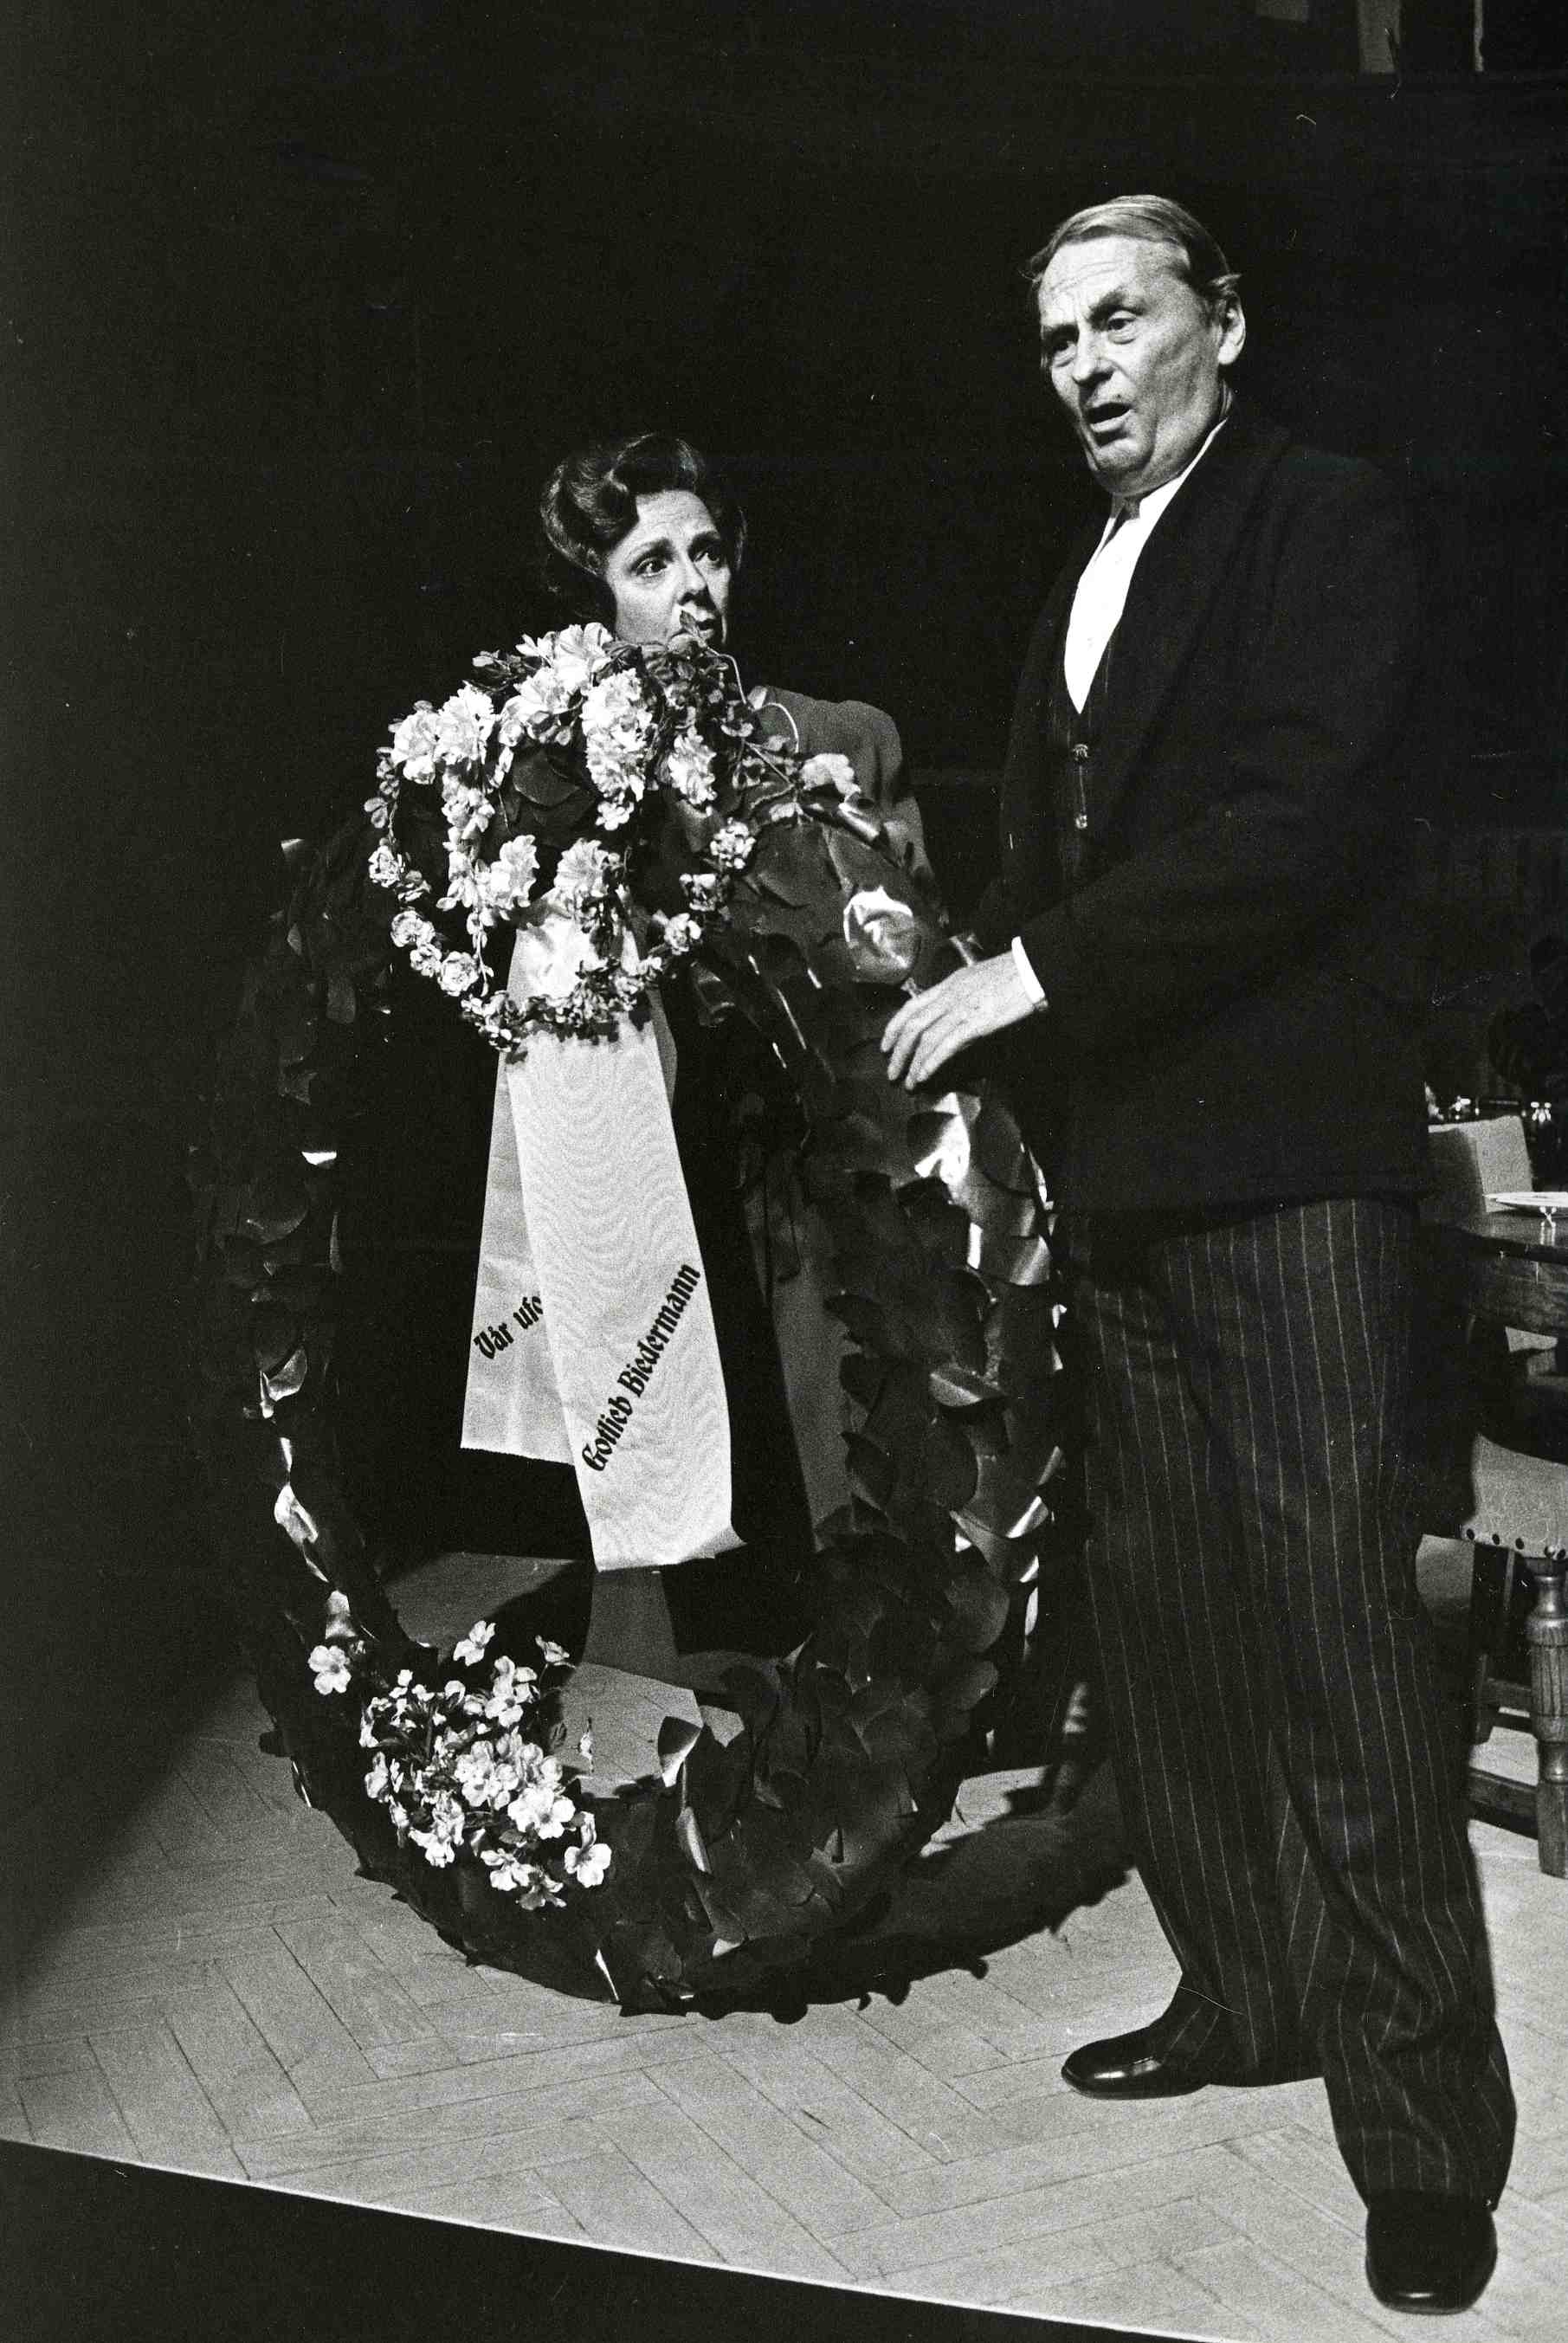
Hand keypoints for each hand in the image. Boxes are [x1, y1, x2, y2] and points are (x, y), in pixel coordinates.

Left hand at [881, 953, 1037, 1089]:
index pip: (911, 1006)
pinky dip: (931, 1062)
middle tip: (891, 1072)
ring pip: (925, 1038)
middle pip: (913, 1025)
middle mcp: (950, 996)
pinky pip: (946, 1046)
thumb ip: (960, 998)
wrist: (1034, 970)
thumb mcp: (977, 981)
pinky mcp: (976, 1023)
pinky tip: (924, 1075)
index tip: (886, 1044)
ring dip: (912, 1063)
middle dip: (898, 1052)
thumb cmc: (1013, 975)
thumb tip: (950, 1021)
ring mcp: (962, 1009)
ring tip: (907, 1081)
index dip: (893, 1027)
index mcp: (949, 985)